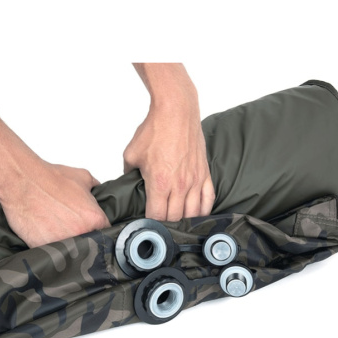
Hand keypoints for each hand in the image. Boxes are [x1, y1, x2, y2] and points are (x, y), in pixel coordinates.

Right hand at [0, 161, 109, 246]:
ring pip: (71, 252)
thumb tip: (99, 191)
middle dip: (83, 238)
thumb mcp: (82, 177)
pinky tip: (45, 235)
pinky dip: (49, 247)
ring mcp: (63, 242)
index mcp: (94, 217)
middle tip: (72, 229)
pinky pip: (51, 254)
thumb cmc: (49, 178)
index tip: (92, 230)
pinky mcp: (44, 248)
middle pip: (89, 245)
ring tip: (57, 231)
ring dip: (68, 246)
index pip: (106, 233)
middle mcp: (81, 232)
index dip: (99, 232)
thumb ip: (96, 186)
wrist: (22, 181)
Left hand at [123, 100, 214, 221]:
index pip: (157, 216)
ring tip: (178, 223)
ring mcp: (194, 180)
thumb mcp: (131, 154)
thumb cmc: (154, 129)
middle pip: (175, 218)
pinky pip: (208, 199)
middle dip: (167, 225)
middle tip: (161, 225)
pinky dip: (204, 210)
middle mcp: (179, 185)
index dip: (150, 224)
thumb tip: (128, 183)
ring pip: (194, 213)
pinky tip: (198, 214)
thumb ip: (128, 173)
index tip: (147, 224)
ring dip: (185, 220)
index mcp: (159, 183)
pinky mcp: (204, 173)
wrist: (176, 111)